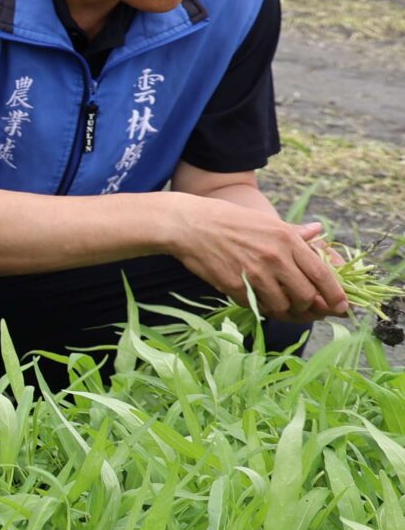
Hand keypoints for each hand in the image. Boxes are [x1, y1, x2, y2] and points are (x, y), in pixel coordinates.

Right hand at [169, 199, 347, 321]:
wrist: (189, 225)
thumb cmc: (227, 219)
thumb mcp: (265, 220)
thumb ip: (294, 232)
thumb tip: (317, 232)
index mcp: (286, 239)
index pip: (321, 273)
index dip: (335, 293)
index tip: (342, 305)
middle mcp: (275, 257)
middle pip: (305, 295)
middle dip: (310, 306)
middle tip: (307, 308)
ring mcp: (254, 273)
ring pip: (283, 305)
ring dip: (285, 310)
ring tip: (282, 306)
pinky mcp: (234, 286)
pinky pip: (257, 306)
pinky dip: (262, 307)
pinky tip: (260, 301)